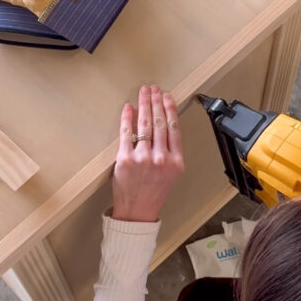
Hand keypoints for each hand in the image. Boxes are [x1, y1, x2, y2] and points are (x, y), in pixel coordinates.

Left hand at [111, 85, 184, 222]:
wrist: (137, 211)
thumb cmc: (154, 192)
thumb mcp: (172, 173)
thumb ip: (170, 151)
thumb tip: (163, 124)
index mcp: (175, 161)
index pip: (174, 128)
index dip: (170, 109)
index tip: (167, 97)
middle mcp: (161, 158)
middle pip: (159, 122)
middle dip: (156, 101)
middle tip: (154, 89)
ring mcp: (142, 158)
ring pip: (144, 124)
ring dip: (144, 104)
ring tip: (144, 93)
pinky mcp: (125, 159)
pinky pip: (126, 133)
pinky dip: (127, 118)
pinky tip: (129, 108)